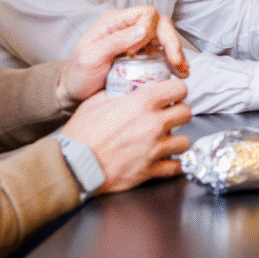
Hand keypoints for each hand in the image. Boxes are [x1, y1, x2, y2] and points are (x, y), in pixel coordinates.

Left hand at [57, 6, 189, 106]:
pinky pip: (163, 52)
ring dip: (177, 53)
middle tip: (176, 62)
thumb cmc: (79, 75)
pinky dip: (173, 61)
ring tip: (183, 71)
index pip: (146, 13)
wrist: (75, 92)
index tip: (144, 51)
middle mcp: (128, 27)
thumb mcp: (90, 58)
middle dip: (172, 42)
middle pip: (161, 24)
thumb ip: (114, 42)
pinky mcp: (143, 54)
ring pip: (166, 38)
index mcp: (114, 21)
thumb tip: (143, 31)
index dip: (152, 29)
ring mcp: (137, 40)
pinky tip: (178, 72)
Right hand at [60, 77, 191, 193]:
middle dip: (179, 113)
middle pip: (186, 113)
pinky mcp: (149, 169)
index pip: (179, 88)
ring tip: (167, 140)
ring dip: (177, 140)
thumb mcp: (95, 102)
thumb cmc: (80, 135)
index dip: (177, 91)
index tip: (172, 95)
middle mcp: (153, 124)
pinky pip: (175, 166)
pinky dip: (172, 164)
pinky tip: (166, 160)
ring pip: (185, 141)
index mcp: (142, 103)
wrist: (72, 165)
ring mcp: (154, 148)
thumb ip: (117, 92)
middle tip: (169, 116)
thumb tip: (126, 88)